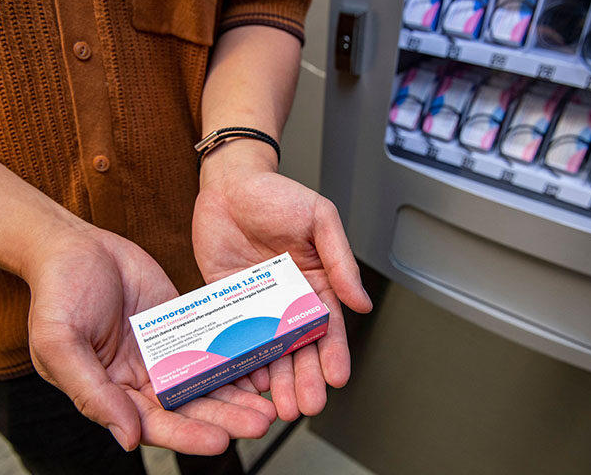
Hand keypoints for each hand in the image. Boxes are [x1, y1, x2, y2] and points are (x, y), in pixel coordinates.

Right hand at [26, 224, 275, 453]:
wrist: (76, 245)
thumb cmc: (58, 292)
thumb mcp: (60, 343)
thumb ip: (92, 392)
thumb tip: (127, 438)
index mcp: (112, 390)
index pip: (155, 423)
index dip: (188, 435)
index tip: (221, 441)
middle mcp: (143, 377)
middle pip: (190, 407)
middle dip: (226, 417)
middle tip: (261, 422)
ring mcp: (165, 350)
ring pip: (206, 379)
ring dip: (237, 394)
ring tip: (269, 402)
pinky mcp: (182, 324)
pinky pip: (212, 343)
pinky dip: (234, 356)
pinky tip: (259, 365)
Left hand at [193, 145, 372, 420]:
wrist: (230, 183)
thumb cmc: (277, 194)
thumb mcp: (319, 220)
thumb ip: (340, 260)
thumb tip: (362, 302)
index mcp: (316, 281)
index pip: (329, 326)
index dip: (334, 354)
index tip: (336, 379)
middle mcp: (288, 298)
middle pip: (300, 347)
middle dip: (304, 378)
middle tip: (306, 405)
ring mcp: (258, 303)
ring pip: (269, 349)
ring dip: (275, 379)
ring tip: (278, 406)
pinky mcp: (228, 302)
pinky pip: (235, 336)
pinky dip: (242, 360)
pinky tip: (246, 382)